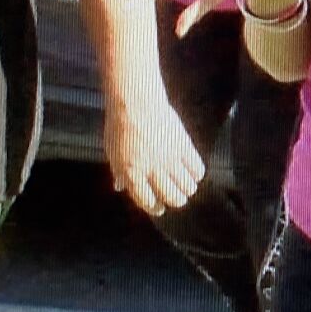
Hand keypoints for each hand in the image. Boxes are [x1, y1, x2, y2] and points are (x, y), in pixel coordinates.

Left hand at [104, 96, 204, 215]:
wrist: (135, 103)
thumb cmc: (120, 127)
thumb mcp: (113, 153)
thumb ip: (120, 172)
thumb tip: (120, 187)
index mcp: (131, 174)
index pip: (147, 201)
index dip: (155, 208)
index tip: (160, 208)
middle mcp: (152, 170)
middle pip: (171, 196)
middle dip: (175, 201)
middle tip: (177, 198)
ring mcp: (169, 158)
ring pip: (186, 185)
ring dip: (187, 189)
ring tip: (187, 187)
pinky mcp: (183, 146)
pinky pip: (196, 168)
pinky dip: (197, 174)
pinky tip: (194, 173)